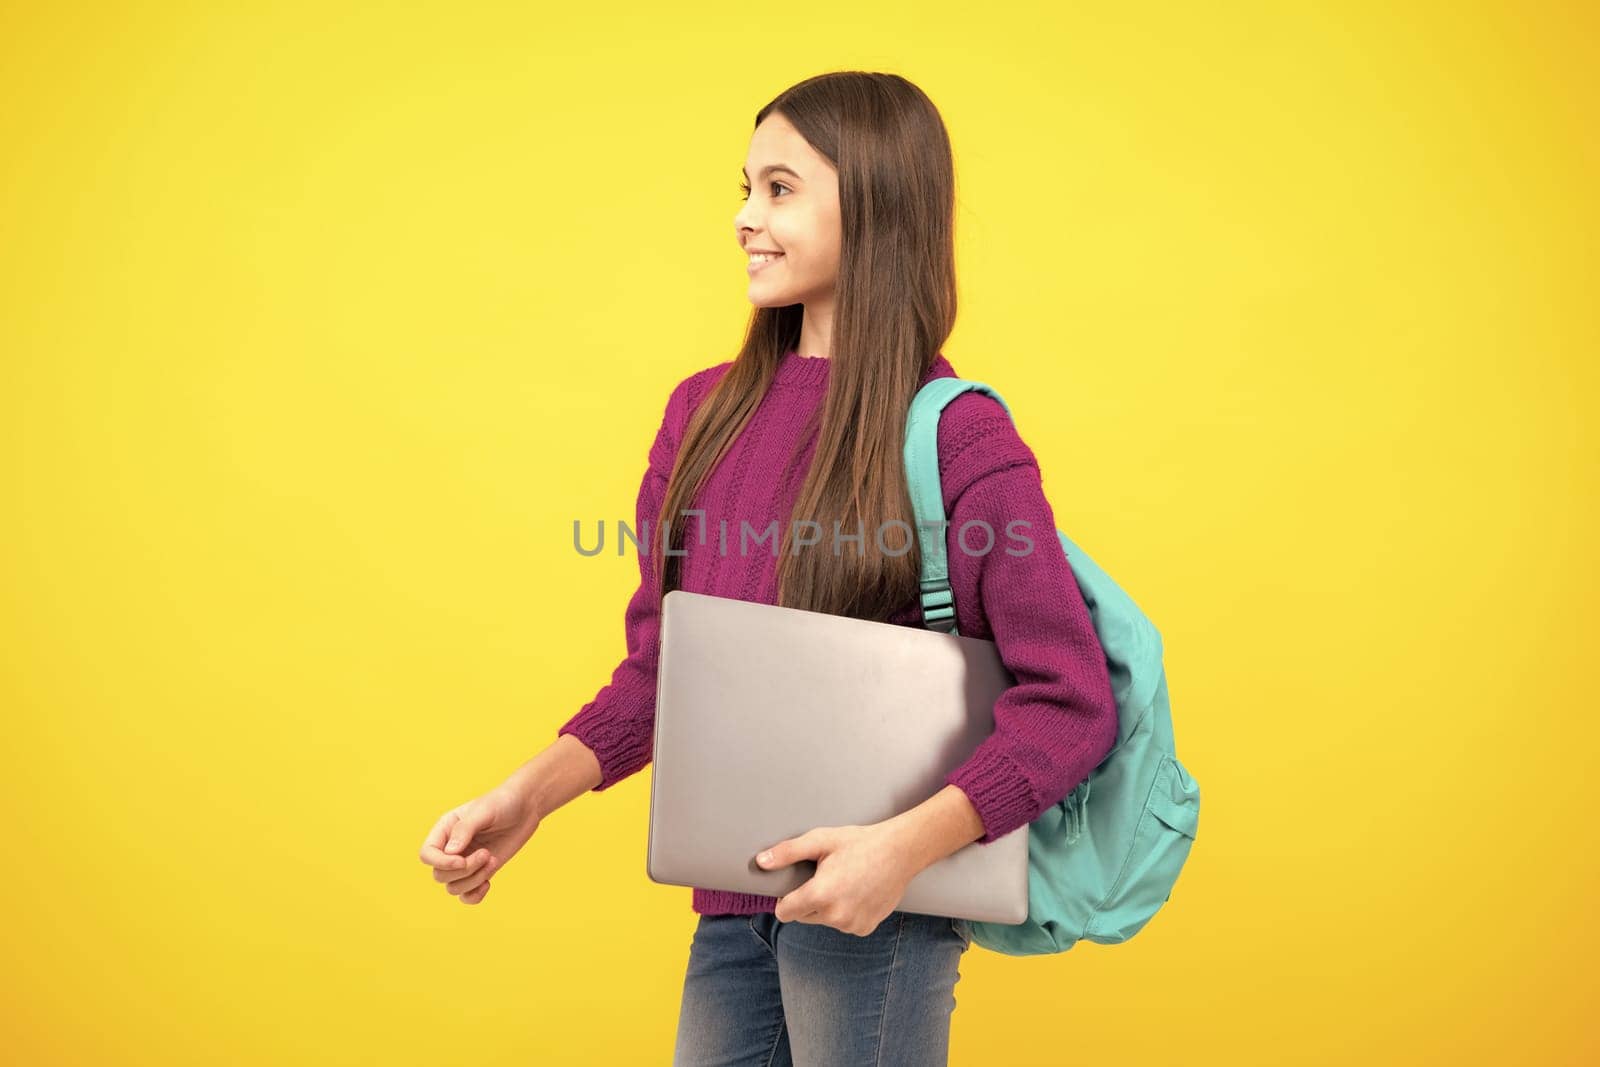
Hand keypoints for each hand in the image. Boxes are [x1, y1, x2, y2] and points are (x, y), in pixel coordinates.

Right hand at [418, 780, 541, 905]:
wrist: (525, 808)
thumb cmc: (502, 803)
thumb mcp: (483, 811)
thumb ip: (464, 830)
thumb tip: (451, 853)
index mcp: (444, 830)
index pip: (427, 855)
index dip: (441, 863)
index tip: (462, 860)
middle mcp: (450, 849)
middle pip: (439, 875)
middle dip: (464, 870)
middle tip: (486, 854)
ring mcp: (465, 862)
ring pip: (453, 888)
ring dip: (474, 880)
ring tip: (492, 860)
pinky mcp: (480, 872)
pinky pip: (467, 896)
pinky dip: (475, 895)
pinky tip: (489, 882)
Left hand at [756, 823, 918, 934]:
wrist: (900, 852)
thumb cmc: (859, 843)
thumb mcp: (820, 840)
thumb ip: (787, 852)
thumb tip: (761, 862)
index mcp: (820, 895)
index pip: (784, 912)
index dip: (785, 899)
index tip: (794, 887)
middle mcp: (835, 916)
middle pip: (803, 916)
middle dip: (808, 900)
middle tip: (825, 877)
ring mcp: (851, 925)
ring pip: (824, 921)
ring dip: (827, 907)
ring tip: (844, 882)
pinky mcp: (865, 928)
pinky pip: (844, 924)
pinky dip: (846, 913)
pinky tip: (857, 893)